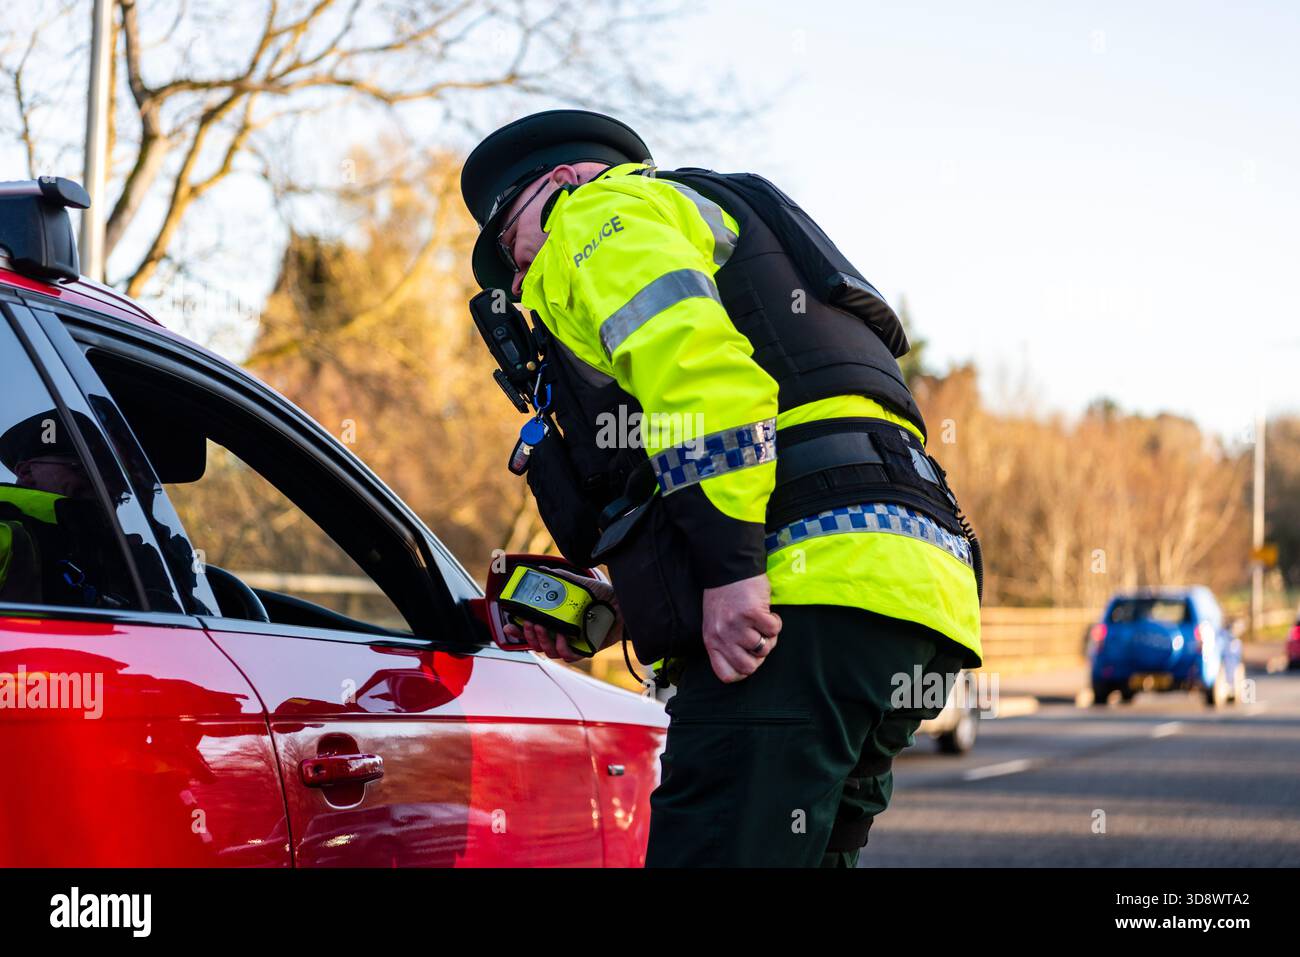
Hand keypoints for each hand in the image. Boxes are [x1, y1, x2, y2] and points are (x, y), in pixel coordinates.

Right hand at [502, 566, 622, 661]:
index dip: (518, 630)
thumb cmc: (602, 596)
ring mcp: (573, 643)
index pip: (531, 629)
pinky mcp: (585, 650)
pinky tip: (562, 635)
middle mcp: (561, 634)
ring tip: (541, 626)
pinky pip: (568, 656)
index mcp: (556, 621)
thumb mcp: (581, 585)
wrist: (623, 604)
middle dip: (527, 634)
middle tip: (528, 622)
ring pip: (549, 651)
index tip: (509, 624)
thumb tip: (544, 571)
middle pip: (536, 643)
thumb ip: (563, 579)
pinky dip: (562, 647)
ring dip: (541, 640)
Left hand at [701, 573, 781, 682]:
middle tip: (760, 639)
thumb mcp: (715, 623)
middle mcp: (722, 636)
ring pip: (763, 649)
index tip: (749, 658)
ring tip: (764, 622)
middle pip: (748, 667)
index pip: (726, 674)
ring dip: (770, 637)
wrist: (728, 567)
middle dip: (760, 656)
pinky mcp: (753, 613)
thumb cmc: (724, 596)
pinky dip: (776, 622)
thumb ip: (725, 643)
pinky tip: (769, 612)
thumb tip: (748, 662)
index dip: (742, 671)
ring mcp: (737, 625)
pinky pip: (774, 630)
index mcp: (711, 641)